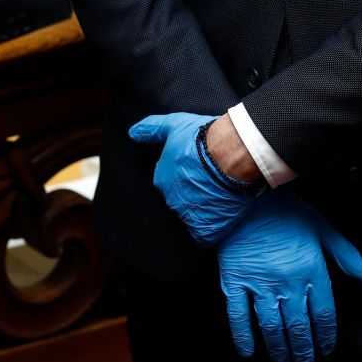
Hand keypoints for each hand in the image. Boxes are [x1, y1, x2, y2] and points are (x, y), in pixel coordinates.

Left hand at [129, 112, 256, 244]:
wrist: (229, 154)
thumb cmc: (202, 138)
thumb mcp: (174, 125)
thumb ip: (152, 128)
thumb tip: (132, 133)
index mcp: (162, 179)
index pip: (169, 185)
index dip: (184, 181)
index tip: (197, 175)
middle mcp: (171, 199)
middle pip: (180, 203)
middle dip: (193, 198)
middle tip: (211, 188)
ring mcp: (187, 215)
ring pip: (192, 219)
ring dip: (203, 214)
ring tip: (219, 203)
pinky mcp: (205, 227)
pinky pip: (204, 236)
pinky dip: (211, 231)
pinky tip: (220, 221)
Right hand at [218, 189, 361, 361]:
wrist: (246, 195)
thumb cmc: (285, 210)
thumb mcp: (322, 228)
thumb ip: (346, 255)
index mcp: (310, 270)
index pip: (323, 314)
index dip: (325, 336)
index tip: (325, 350)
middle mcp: (287, 282)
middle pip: (298, 326)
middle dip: (303, 351)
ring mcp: (259, 284)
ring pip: (271, 326)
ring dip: (279, 349)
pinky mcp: (235, 281)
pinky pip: (238, 316)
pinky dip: (243, 337)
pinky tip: (249, 353)